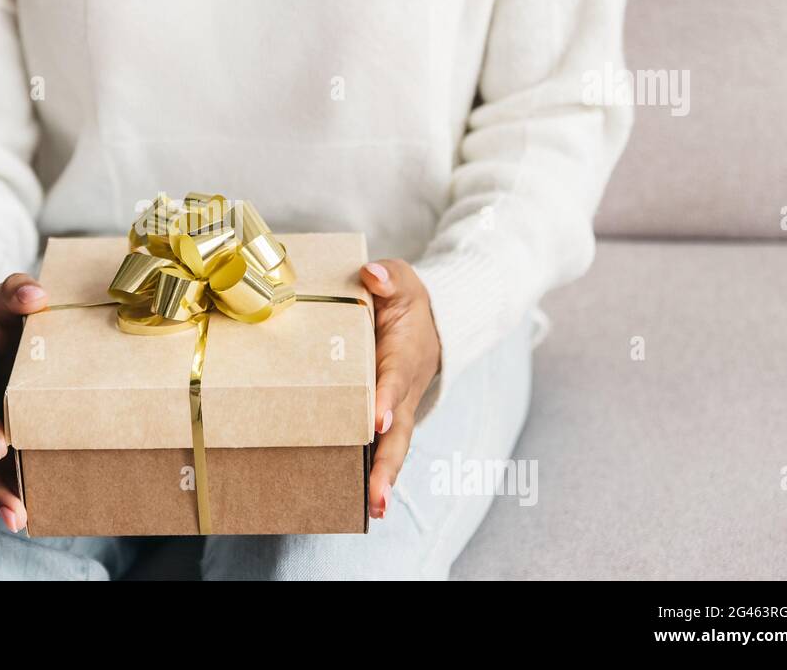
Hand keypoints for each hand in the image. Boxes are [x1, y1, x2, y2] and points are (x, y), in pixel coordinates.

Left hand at [359, 259, 441, 519]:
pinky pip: (381, 449)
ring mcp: (398, 410)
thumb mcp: (402, 280)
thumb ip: (389, 277)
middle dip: (388, 464)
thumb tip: (372, 275)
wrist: (429, 322)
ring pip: (393, 449)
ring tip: (372, 510)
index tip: (378, 418)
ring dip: (383, 479)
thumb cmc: (405, 301)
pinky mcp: (387, 421)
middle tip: (378, 497)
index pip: (395, 378)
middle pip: (399, 432)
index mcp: (403, 355)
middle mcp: (404, 391)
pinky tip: (357, 503)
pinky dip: (372, 474)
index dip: (388, 398)